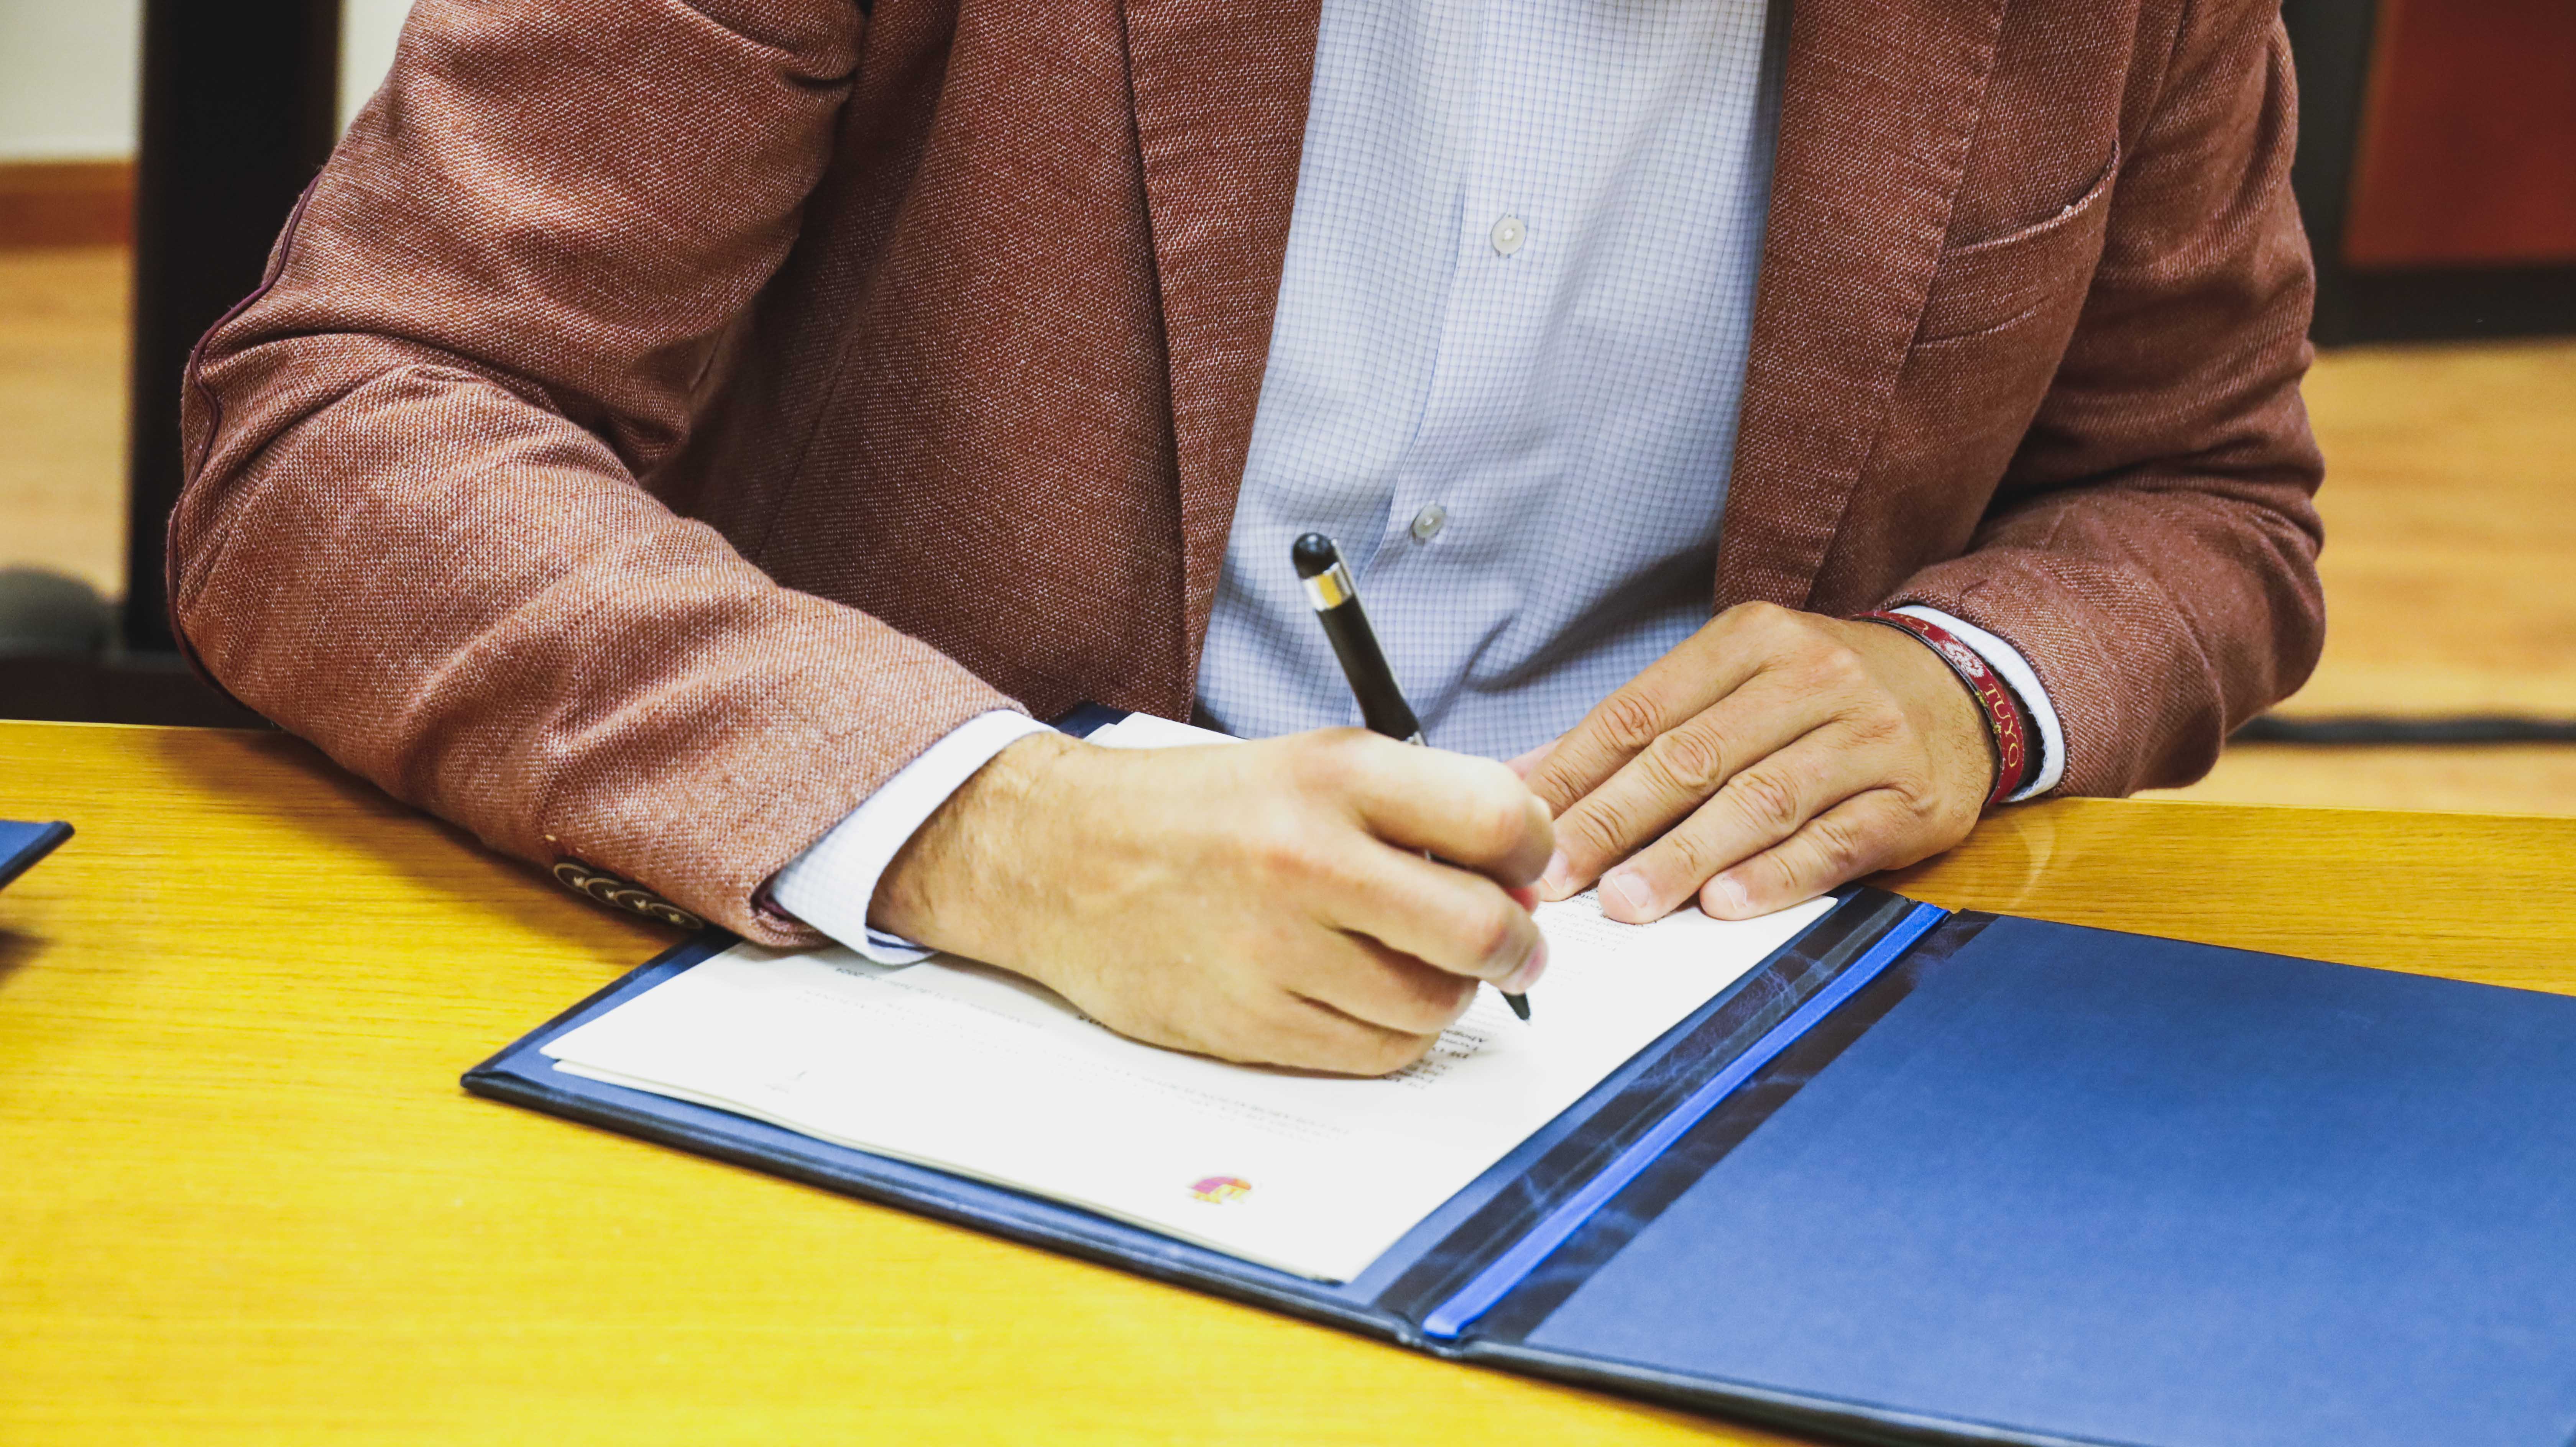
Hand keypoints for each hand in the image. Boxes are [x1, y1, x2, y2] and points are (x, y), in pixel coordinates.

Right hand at [872, 729, 1555, 1074]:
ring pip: (1434, 1005)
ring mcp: (1278, 949)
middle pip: (1481, 929)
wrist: (1064, 858)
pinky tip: (1366, 998)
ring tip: (1417, 965)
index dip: (1535, 853)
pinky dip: (1394, 1035)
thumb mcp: (1312, 764)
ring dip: (1450, 995)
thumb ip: (1420, 808)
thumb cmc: (1202, 811)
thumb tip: (1523, 874)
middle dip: (1517, 947)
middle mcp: (1308, 859)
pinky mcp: (1253, 1023)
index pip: (1498, 819)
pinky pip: (1377, 1053)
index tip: (1526, 869)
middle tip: (1511, 946)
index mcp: (1334, 776)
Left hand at [1522, 602, 1991, 924]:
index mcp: (1750, 640)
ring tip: (1628, 902)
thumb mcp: (1733, 680)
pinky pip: (1834, 841)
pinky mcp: (1912, 798)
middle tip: (1558, 876)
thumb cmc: (1821, 696)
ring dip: (1686, 857)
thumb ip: (1639, 727)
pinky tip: (1726, 904)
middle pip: (1692, 756)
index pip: (1640, 711)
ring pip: (1760, 799)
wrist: (1962, 688)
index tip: (1524, 825)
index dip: (1575, 773)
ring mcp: (1866, 737)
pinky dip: (1776, 875)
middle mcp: (1810, 677)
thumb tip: (1530, 778)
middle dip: (1614, 822)